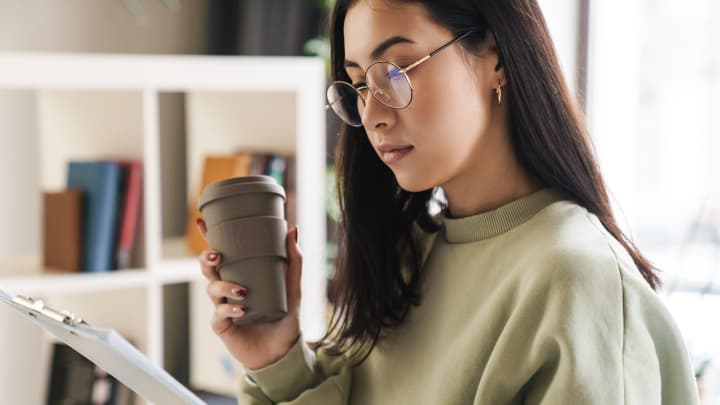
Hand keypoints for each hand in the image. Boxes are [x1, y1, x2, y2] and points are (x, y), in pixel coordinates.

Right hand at [196, 218, 301, 369]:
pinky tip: (241, 310)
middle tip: (217, 255)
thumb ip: (294, 260)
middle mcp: (228, 288)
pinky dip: (229, 309)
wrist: (283, 349)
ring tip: (242, 291)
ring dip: (224, 286)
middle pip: (208, 268)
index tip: (202, 220)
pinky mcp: (222, 325)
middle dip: (207, 259)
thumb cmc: (286, 315)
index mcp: (241, 274)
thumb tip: (293, 229)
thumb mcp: (293, 286)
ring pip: (211, 289)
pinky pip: (218, 313)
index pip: (222, 252)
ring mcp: (223, 307)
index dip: (209, 237)